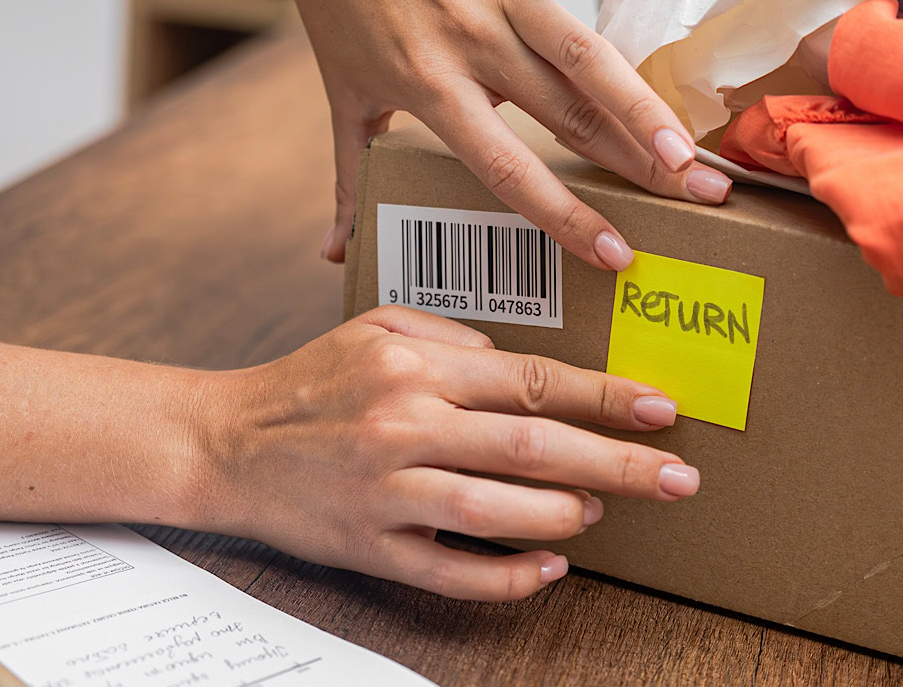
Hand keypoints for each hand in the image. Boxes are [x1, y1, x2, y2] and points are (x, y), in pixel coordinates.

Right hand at [192, 306, 698, 600]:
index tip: (659, 408)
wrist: (224, 443)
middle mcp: (402, 425)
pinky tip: (552, 568)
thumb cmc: (309, 382)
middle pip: (530, 445)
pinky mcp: (367, 547)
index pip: (529, 379)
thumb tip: (521, 364)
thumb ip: (452, 334)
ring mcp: (384, 492)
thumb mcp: (375, 326)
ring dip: (564, 513)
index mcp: (411, 366)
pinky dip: (508, 575)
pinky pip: (450, 572)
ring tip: (604, 512)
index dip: (603, 396)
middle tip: (678, 475)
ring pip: (496, 510)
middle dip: (615, 462)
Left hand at [255, 0, 732, 269]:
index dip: (562, 214)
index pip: (506, 167)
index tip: (614, 253)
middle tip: (694, 199)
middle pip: (566, 113)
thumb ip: (350, 176)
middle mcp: (468, 42)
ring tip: (685, 144)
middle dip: (634, 164)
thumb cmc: (340, 7)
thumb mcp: (344, 95)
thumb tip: (336, 254)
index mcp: (430, 88)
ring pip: (578, 48)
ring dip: (637, 96)